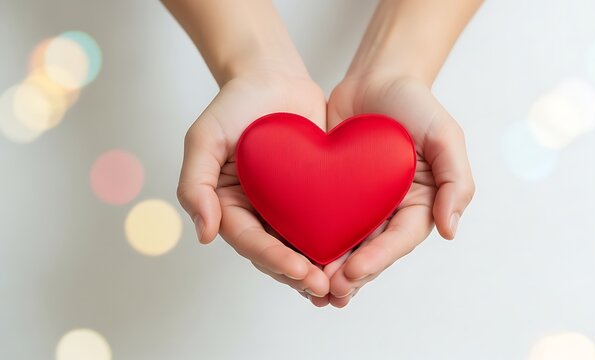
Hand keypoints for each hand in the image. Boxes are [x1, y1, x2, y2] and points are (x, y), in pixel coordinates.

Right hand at [176, 70, 330, 300]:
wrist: (272, 78)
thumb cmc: (234, 104)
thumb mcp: (204, 138)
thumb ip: (195, 184)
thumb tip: (204, 234)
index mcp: (230, 206)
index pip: (252, 242)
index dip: (274, 260)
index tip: (300, 272)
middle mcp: (259, 213)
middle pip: (278, 254)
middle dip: (300, 275)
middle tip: (327, 289)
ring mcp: (287, 207)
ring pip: (303, 248)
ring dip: (320, 271)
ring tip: (343, 288)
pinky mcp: (315, 195)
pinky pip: (325, 224)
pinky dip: (338, 244)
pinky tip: (357, 257)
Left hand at [318, 73, 475, 306]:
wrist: (376, 78)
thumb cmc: (415, 104)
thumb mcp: (446, 136)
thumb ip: (455, 180)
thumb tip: (451, 230)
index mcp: (418, 203)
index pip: (399, 240)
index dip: (378, 260)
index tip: (353, 273)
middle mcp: (389, 210)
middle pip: (371, 251)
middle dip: (351, 274)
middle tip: (328, 290)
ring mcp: (360, 203)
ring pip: (345, 244)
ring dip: (329, 267)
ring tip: (309, 285)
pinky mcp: (332, 192)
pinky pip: (321, 219)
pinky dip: (310, 240)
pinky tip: (292, 253)